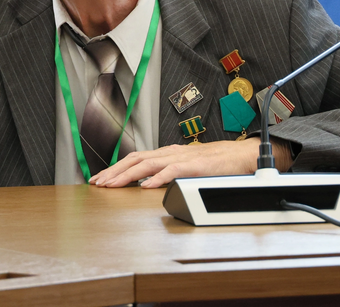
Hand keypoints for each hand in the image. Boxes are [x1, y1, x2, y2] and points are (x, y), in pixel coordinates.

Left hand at [88, 138, 292, 188]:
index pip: (135, 158)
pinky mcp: (196, 166)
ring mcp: (182, 158)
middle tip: (97, 184)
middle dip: (113, 171)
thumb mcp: (186, 168)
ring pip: (148, 164)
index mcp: (167, 154)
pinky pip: (173, 171)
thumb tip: (146, 184)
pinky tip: (146, 186)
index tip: (100, 180)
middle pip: (135, 159)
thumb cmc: (216, 164)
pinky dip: (158, 178)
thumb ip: (167, 173)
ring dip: (127, 175)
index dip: (115, 168)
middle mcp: (170, 153)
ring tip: (112, 185)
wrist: (242, 156)